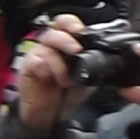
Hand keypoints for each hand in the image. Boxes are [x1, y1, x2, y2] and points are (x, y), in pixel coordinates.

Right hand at [11, 16, 92, 134]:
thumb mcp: (89, 78)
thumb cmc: (68, 94)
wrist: (51, 114)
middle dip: (67, 37)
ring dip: (59, 58)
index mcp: (68, 44)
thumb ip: (96, 65)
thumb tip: (111, 57)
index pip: (68, 24)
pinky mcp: (27, 67)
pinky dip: (46, 68)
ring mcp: (39, 55)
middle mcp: (53, 46)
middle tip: (77, 50)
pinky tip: (51, 79)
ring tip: (66, 77)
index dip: (74, 24)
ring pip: (47, 43)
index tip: (83, 33)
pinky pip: (35, 60)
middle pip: (56, 28)